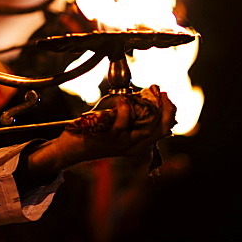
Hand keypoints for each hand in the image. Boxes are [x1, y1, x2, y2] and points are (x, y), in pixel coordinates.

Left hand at [26, 86, 175, 178]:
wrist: (72, 148)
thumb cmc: (95, 131)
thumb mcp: (116, 122)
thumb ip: (129, 112)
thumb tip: (140, 96)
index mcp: (136, 143)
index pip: (162, 131)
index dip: (169, 114)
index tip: (167, 97)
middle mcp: (132, 146)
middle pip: (159, 131)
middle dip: (167, 112)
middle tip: (164, 95)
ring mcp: (121, 143)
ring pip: (145, 131)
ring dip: (150, 109)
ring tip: (149, 93)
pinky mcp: (108, 138)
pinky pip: (121, 125)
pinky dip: (124, 110)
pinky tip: (123, 100)